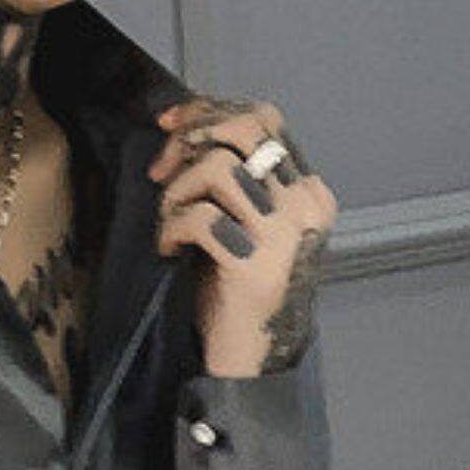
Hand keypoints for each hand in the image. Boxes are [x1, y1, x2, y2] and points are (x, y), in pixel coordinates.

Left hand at [147, 91, 335, 375]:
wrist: (247, 357)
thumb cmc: (233, 286)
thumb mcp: (241, 219)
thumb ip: (231, 175)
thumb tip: (185, 125)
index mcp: (307, 191)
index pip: (263, 119)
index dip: (209, 112)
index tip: (171, 126)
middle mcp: (305, 206)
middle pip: (246, 130)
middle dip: (192, 138)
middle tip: (163, 172)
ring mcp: (284, 237)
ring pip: (219, 168)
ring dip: (177, 191)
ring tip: (169, 223)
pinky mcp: (255, 266)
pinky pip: (201, 217)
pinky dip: (172, 229)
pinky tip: (170, 251)